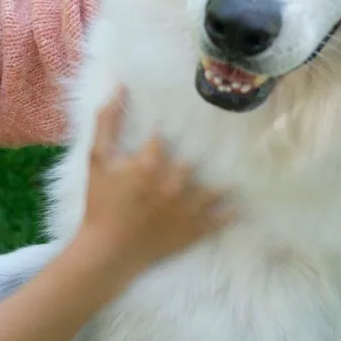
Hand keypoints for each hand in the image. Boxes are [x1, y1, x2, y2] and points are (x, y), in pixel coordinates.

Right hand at [76, 87, 232, 273]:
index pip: (168, 135)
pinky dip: (233, 210)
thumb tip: (119, 88)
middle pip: (197, 158)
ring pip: (217, 187)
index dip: (175, 124)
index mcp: (150, 162)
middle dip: (205, 149)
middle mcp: (174, 182)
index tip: (189, 113)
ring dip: (227, 177)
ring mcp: (188, 207)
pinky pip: (222, 218)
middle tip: (224, 136)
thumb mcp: (97, 159)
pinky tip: (242, 202)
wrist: (107, 252)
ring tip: (244, 165)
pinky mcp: (195, 230)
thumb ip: (106, 122)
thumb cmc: (100, 204)